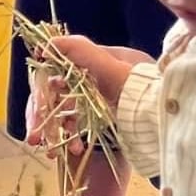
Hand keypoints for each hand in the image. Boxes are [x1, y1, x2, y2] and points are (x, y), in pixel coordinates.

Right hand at [22, 36, 152, 154]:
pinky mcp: (98, 115)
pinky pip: (76, 124)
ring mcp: (94, 97)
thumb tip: (45, 45)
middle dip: (43, 116)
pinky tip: (73, 149)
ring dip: (54, 130)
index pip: (57, 68)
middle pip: (55, 94)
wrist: (162, 117)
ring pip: (63, 112)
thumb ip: (79, 50)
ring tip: (50, 150)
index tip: (38, 106)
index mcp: (93, 59)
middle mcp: (90, 76)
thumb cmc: (140, 88)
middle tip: (33, 137)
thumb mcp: (109, 67)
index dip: (44, 86)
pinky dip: (70, 136)